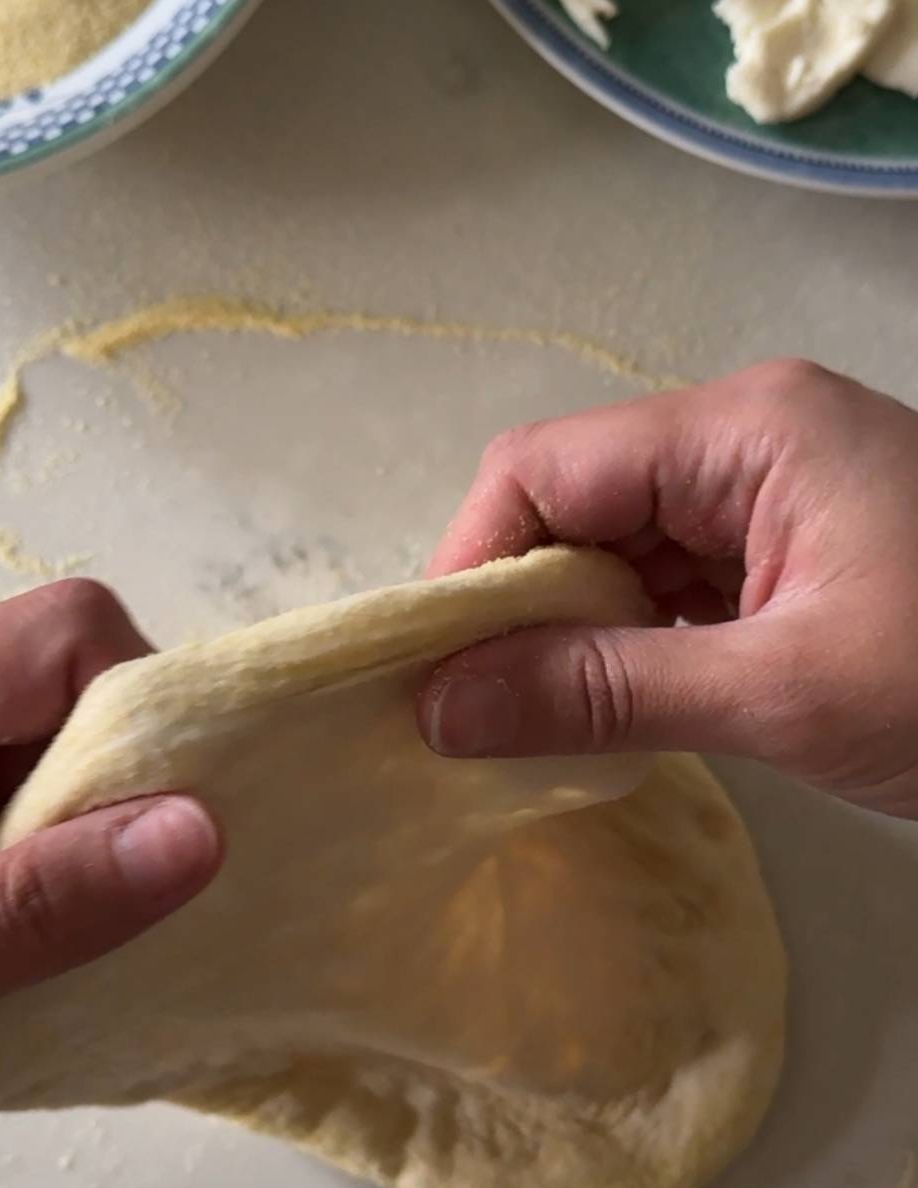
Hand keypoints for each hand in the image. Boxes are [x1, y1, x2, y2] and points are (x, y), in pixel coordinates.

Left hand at [0, 581, 221, 1046]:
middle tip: (124, 917)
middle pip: (89, 690)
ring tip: (81, 952)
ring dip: (110, 849)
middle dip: (136, 794)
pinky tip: (57, 955)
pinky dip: (82, 882)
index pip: (65, 634)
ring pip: (83, 760)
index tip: (168, 834)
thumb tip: (203, 832)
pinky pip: (52, 819)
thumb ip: (29, 912)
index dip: (139, 709)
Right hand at [418, 359, 917, 819]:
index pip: (545, 469)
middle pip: (573, 507)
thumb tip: (440, 709)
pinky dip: (626, 652)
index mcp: (744, 431)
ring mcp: (769, 503)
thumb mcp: (781, 694)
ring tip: (525, 728)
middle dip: (515, 610)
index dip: (471, 566)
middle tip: (468, 718)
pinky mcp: (786, 561)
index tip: (429, 674)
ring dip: (568, 639)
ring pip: (615, 555)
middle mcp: (745, 444)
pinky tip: (602, 713)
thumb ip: (604, 693)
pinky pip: (667, 592)